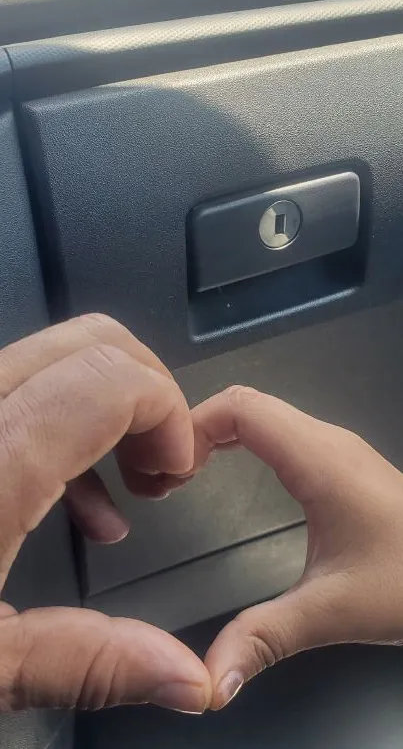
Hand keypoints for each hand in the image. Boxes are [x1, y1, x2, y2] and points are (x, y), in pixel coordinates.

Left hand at [0, 314, 210, 712]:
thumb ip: (86, 663)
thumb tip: (188, 677)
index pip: (108, 381)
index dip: (167, 413)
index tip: (175, 471)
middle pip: (89, 342)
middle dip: (149, 391)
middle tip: (160, 462)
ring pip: (55, 354)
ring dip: (108, 404)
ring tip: (126, 487)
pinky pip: (23, 385)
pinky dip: (62, 419)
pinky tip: (73, 500)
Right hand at [193, 386, 402, 709]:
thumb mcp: (333, 610)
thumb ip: (266, 637)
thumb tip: (209, 679)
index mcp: (318, 459)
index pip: (239, 408)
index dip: (192, 427)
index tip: (165, 472)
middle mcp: (326, 442)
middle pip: (245, 403)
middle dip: (196, 428)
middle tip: (165, 476)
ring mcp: (335, 449)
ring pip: (263, 413)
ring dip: (218, 432)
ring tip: (185, 474)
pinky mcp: (340, 463)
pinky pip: (279, 430)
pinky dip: (242, 440)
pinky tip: (227, 472)